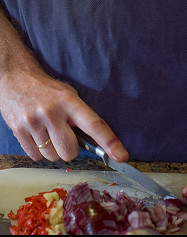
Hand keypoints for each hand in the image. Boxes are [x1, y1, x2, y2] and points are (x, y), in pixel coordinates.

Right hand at [0, 67, 128, 161]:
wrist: (15, 78)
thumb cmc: (48, 90)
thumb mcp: (69, 96)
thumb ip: (81, 117)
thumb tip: (96, 144)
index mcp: (70, 102)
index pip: (94, 125)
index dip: (110, 142)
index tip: (122, 156)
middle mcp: (51, 112)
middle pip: (70, 152)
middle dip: (71, 149)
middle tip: (64, 134)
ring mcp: (33, 122)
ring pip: (53, 157)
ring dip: (54, 150)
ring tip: (48, 132)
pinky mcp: (18, 131)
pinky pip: (36, 157)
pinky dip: (40, 151)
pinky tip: (37, 134)